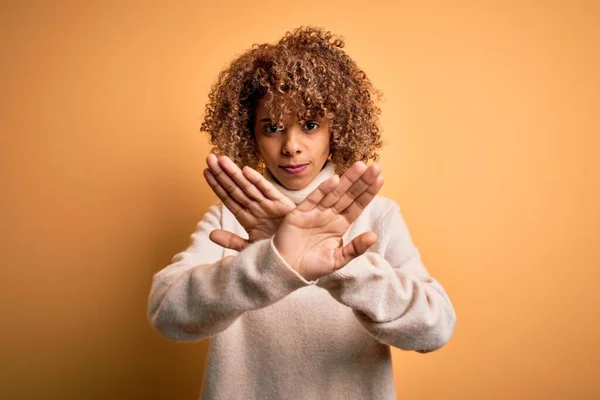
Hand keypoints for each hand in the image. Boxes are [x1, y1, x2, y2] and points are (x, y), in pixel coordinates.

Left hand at [203, 154, 294, 250]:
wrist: (296, 254)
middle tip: (209, 158)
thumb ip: (231, 241)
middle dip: (222, 173)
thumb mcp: (250, 248)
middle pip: (235, 189)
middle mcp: (255, 208)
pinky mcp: (281, 204)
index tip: (206, 172)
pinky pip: (267, 190)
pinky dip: (257, 180)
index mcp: (247, 217)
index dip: (217, 185)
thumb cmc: (275, 249)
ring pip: (247, 186)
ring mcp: (267, 204)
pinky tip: (246, 170)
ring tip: (221, 160)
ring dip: (234, 173)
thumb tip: (210, 234)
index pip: (228, 198)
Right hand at [273, 162, 383, 279]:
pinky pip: (314, 198)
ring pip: (335, 192)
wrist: (287, 270)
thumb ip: (355, 248)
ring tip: (360, 166)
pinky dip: (324, 189)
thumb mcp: (337, 260)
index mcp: (340, 225)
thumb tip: (374, 235)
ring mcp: (315, 212)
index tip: (380, 178)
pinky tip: (335, 179)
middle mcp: (330, 215)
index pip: (358, 205)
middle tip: (375, 166)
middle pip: (349, 195)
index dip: (368, 192)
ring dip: (347, 180)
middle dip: (362, 181)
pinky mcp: (301, 212)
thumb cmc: (312, 266)